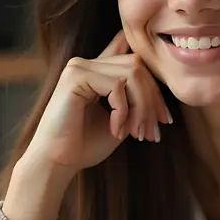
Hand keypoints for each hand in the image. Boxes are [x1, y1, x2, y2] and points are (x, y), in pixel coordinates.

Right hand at [1, 31, 172, 219]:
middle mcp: (86, 63)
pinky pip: (117, 86)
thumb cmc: (85, 145)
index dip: (154, 83)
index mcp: (96, 70)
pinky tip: (117, 131)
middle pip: (138, 65)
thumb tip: (160, 91)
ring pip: (132, 73)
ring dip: (142, 107)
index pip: (132, 57)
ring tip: (138, 133)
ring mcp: (79, 67)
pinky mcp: (75, 76)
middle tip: (154, 129)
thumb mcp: (120, 119)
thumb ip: (134, 101)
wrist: (57, 163)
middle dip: (153, 99)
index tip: (163, 117)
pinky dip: (124, 111)